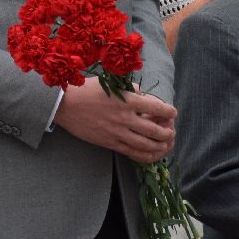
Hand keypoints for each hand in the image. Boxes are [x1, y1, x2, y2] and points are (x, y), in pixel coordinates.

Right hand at [54, 77, 175, 164]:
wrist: (66, 105)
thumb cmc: (88, 90)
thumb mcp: (112, 84)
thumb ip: (131, 90)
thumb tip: (145, 97)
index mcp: (127, 100)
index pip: (156, 107)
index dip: (169, 111)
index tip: (173, 113)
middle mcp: (125, 118)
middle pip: (155, 130)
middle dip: (167, 132)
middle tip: (171, 132)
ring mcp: (117, 132)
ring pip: (145, 144)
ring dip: (159, 146)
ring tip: (165, 145)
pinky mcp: (109, 143)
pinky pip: (131, 152)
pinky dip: (144, 155)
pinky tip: (150, 154)